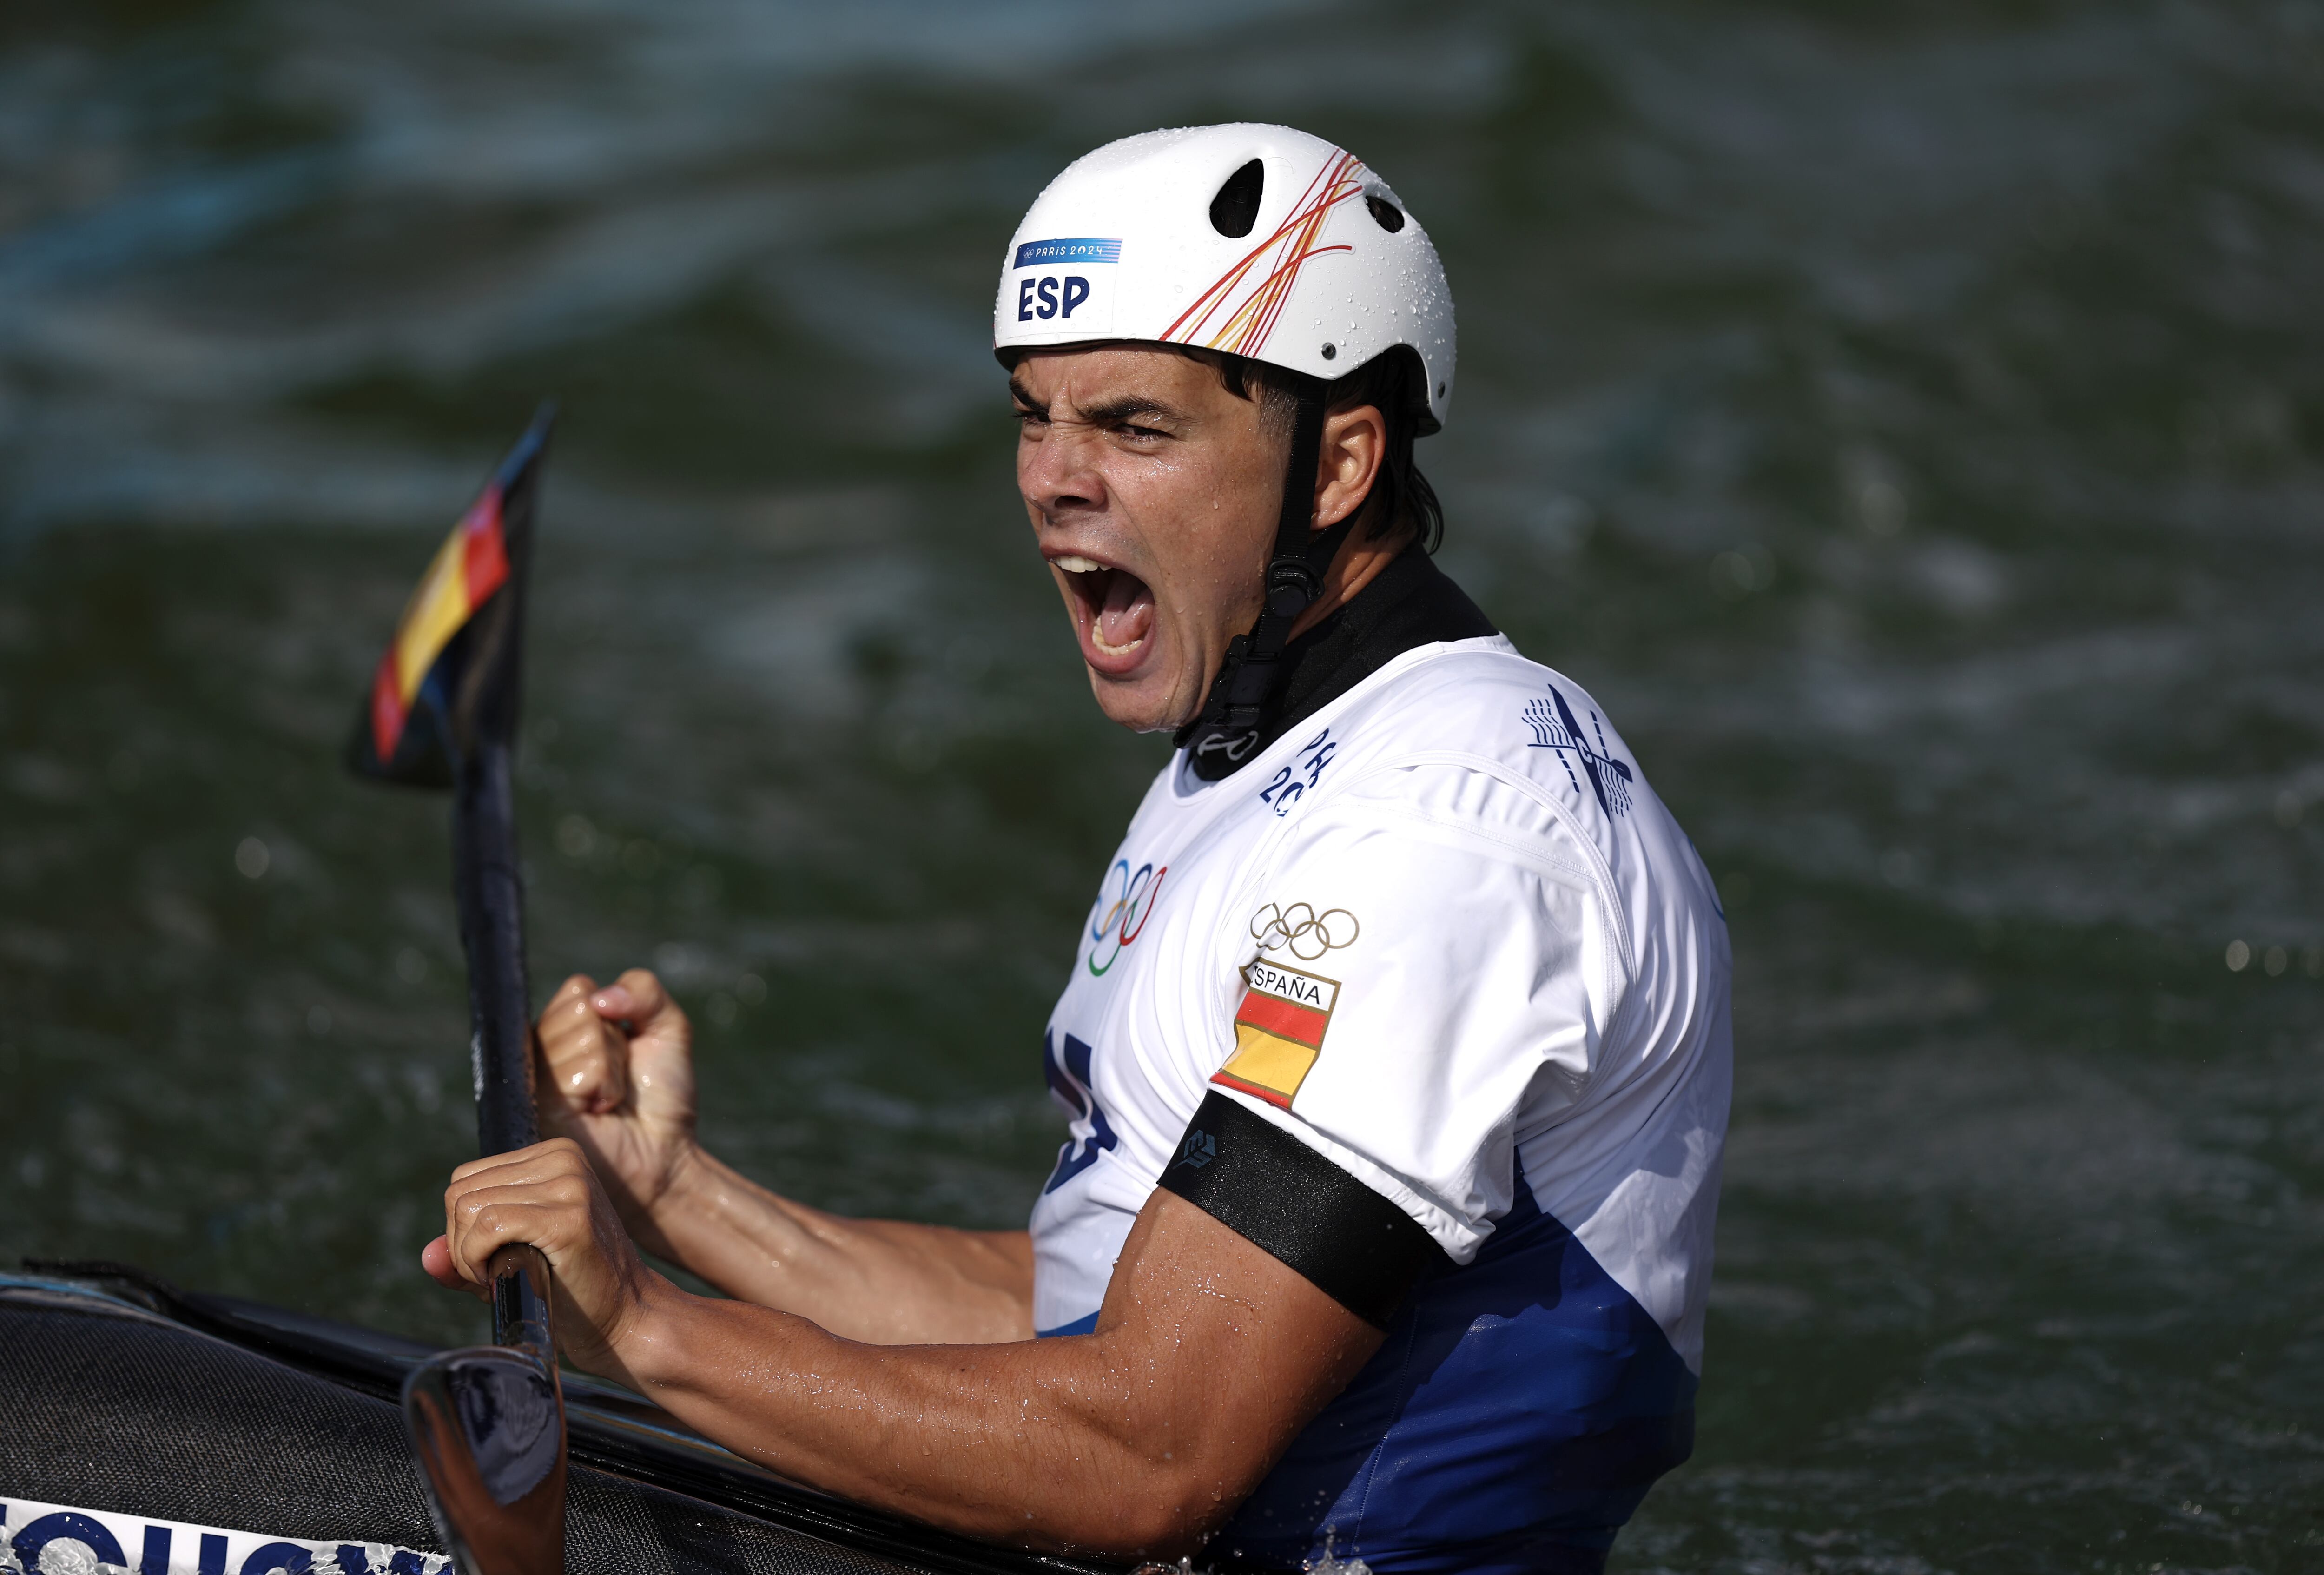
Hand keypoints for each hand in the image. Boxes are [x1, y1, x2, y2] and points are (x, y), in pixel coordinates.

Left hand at [421, 1138, 665, 1378]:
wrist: (626, 1320)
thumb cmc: (571, 1292)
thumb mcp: (513, 1259)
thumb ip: (467, 1251)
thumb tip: (427, 1255)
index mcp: (554, 1155)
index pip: (466, 1179)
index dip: (463, 1229)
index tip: (493, 1261)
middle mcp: (563, 1159)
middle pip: (460, 1193)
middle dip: (462, 1244)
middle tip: (497, 1274)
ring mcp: (569, 1184)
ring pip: (469, 1208)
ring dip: (470, 1257)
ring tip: (507, 1277)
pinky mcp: (570, 1218)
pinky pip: (488, 1227)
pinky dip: (478, 1260)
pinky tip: (507, 1278)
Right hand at [532, 970, 697, 1234]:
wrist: (665, 1157)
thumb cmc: (659, 1099)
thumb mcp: (667, 1030)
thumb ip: (643, 991)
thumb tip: (600, 996)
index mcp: (558, 1031)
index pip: (578, 990)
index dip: (611, 1017)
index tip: (622, 1053)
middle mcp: (536, 1053)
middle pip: (580, 1008)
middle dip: (615, 1045)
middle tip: (617, 1084)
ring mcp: (532, 1080)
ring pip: (584, 1034)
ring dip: (613, 1070)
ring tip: (608, 1101)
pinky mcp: (536, 1107)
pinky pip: (584, 1068)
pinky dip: (607, 1088)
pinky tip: (601, 1112)